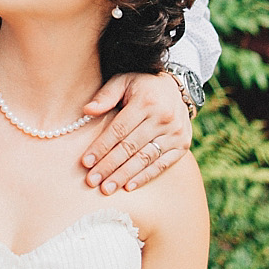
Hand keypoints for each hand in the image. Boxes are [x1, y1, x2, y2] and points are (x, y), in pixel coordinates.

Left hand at [80, 71, 191, 194]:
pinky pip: (161, 164)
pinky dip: (145, 177)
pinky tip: (129, 186)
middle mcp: (163, 118)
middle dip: (109, 166)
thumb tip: (87, 110)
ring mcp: (175, 133)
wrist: (177, 87)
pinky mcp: (183, 145)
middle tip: (92, 181)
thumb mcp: (124, 80)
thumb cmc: (143, 85)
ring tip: (106, 188)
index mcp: (146, 101)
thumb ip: (106, 95)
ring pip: (145, 159)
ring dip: (124, 175)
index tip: (86, 163)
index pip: (119, 129)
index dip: (101, 147)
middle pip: (130, 147)